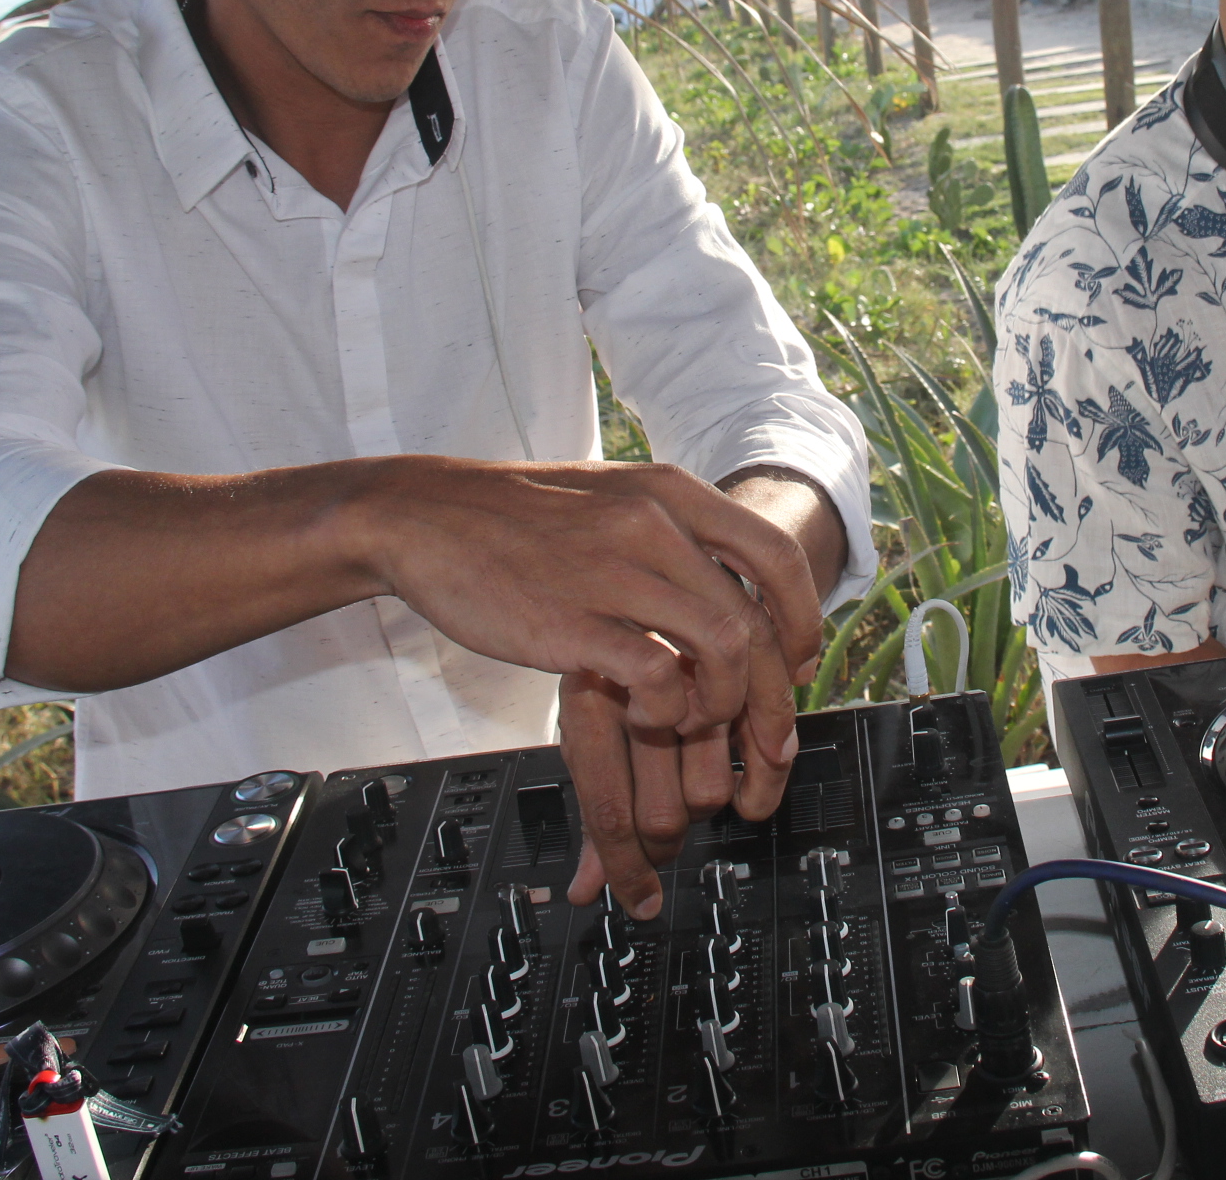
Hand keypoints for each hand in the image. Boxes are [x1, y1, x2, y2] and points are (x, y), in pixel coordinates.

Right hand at [365, 457, 819, 760]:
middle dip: (773, 692)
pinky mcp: (573, 622)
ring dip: (721, 703)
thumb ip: (673, 534)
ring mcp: (614, 571)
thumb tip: (729, 588)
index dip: (801, 618)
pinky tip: (643, 714)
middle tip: (769, 734)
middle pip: (755, 618)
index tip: (799, 662)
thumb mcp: (611, 499)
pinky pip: (658, 677)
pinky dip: (666, 710)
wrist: (423, 517)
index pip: (774, 554)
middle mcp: (653, 523)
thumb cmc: (515, 519)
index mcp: (670, 491)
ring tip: (693, 718)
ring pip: (722, 648)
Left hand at [560, 672, 794, 915]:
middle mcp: (642, 687)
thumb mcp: (592, 721)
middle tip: (665, 837)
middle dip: (665, 843)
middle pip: (664, 816)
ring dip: (709, 808)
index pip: (606, 810)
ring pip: (712, 789)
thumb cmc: (621, 656)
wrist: (672, 567)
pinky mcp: (751, 667)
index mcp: (587, 698)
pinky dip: (763, 780)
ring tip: (700, 794)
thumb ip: (596, 801)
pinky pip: (766, 750)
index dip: (624, 870)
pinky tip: (750, 788)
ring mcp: (699, 677)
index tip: (642, 902)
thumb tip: (585, 891)